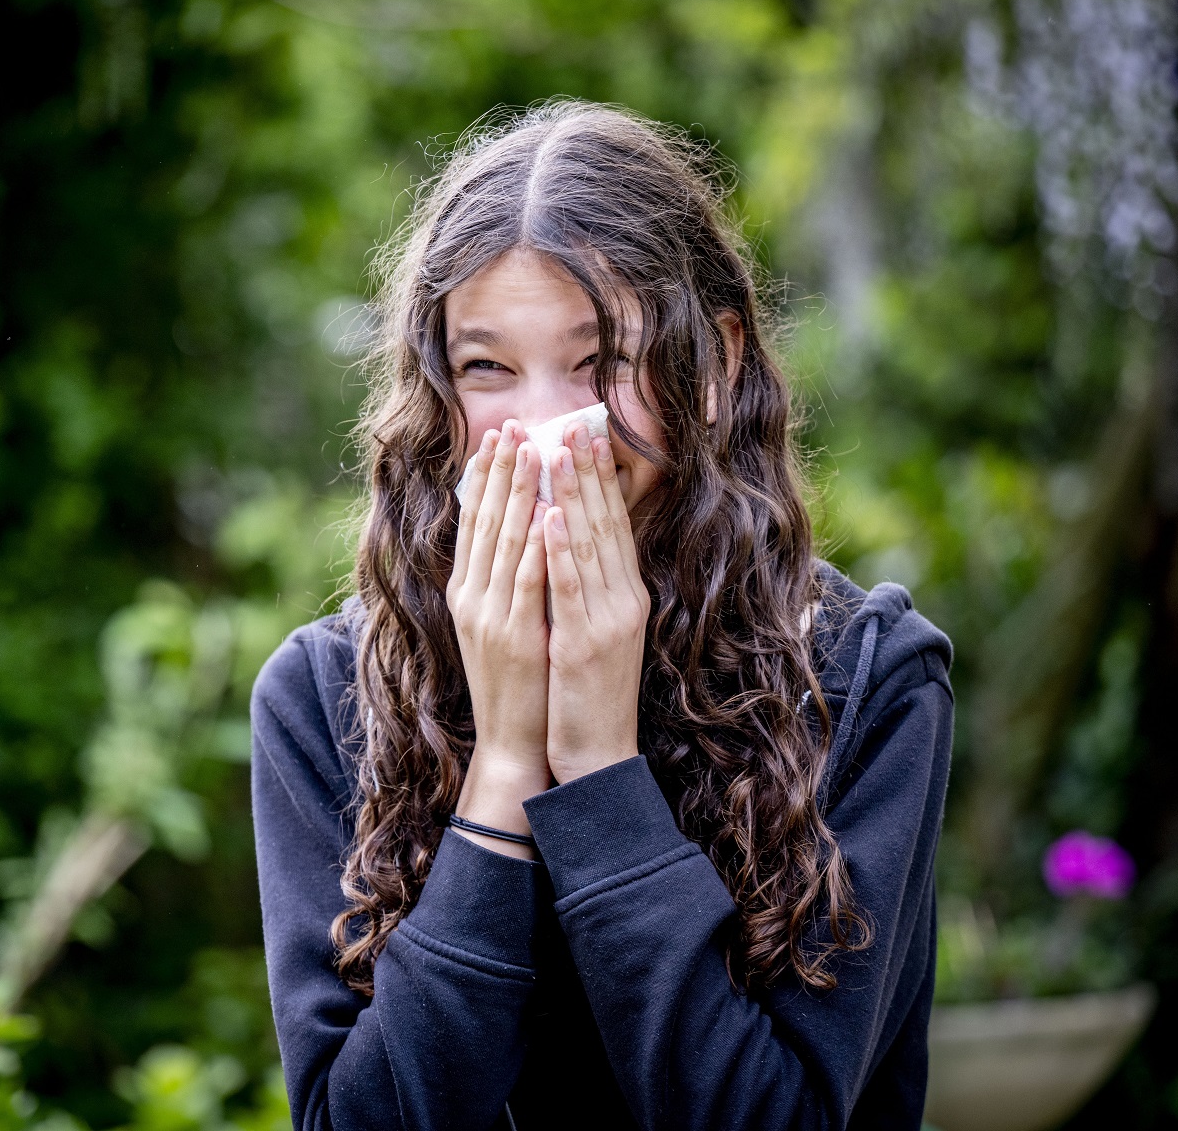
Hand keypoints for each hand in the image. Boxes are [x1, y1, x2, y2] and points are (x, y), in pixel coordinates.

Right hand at [446, 420, 552, 855]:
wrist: (511, 746)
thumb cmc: (516, 687)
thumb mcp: (499, 626)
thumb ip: (502, 582)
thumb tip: (517, 533)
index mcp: (467, 593)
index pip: (474, 523)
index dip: (485, 477)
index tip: (498, 437)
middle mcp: (472, 598)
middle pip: (485, 521)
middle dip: (501, 470)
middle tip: (512, 425)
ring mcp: (490, 616)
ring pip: (504, 541)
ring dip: (519, 492)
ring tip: (532, 451)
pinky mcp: (516, 636)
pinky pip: (527, 580)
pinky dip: (535, 544)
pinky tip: (546, 513)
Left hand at [542, 422, 648, 784]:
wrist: (598, 756)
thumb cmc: (590, 694)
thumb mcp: (596, 630)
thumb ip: (590, 587)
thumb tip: (573, 539)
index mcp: (626, 595)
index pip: (614, 524)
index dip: (601, 477)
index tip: (588, 433)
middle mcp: (623, 600)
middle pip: (605, 524)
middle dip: (588, 470)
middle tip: (575, 422)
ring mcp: (605, 621)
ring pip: (588, 546)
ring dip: (574, 494)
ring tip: (558, 451)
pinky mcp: (582, 643)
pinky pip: (569, 588)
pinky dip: (561, 550)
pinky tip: (551, 516)